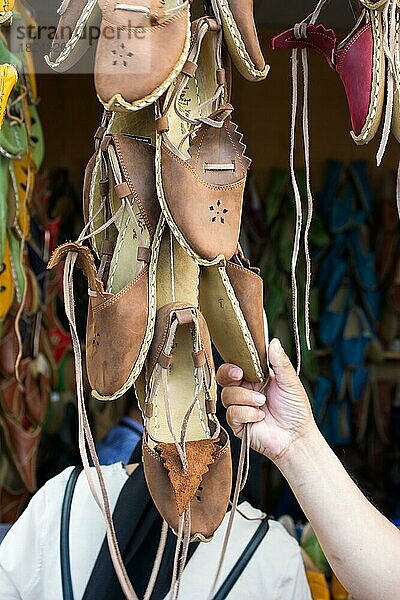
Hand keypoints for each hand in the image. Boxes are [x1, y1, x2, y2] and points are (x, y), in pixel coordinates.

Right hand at [217, 338, 315, 462]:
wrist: (296, 437)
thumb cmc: (296, 410)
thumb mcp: (290, 382)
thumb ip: (280, 362)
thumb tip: (273, 342)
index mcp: (255, 378)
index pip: (236, 365)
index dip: (233, 363)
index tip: (239, 366)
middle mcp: (245, 391)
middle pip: (223, 377)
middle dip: (227, 374)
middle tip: (239, 376)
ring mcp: (240, 407)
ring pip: (227, 395)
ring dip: (245, 398)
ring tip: (261, 403)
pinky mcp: (238, 424)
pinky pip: (232, 413)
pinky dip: (246, 413)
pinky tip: (260, 416)